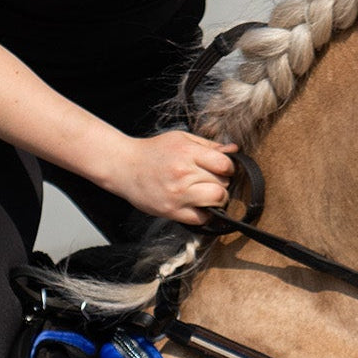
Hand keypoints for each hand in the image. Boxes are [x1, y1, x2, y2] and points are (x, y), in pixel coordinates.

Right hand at [119, 130, 237, 224]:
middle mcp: (183, 174)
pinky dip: (205, 214)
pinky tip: (198, 205)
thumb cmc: (153, 152)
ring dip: (217, 199)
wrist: (124, 167)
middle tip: (211, 181)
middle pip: (223, 183)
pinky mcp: (172, 211)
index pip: (225, 164)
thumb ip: (209, 145)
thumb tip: (234, 150)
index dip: (228, 167)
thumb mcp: (181, 139)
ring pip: (217, 201)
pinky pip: (202, 218)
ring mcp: (178, 194)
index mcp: (187, 153)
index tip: (222, 169)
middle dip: (222, 183)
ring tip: (207, 193)